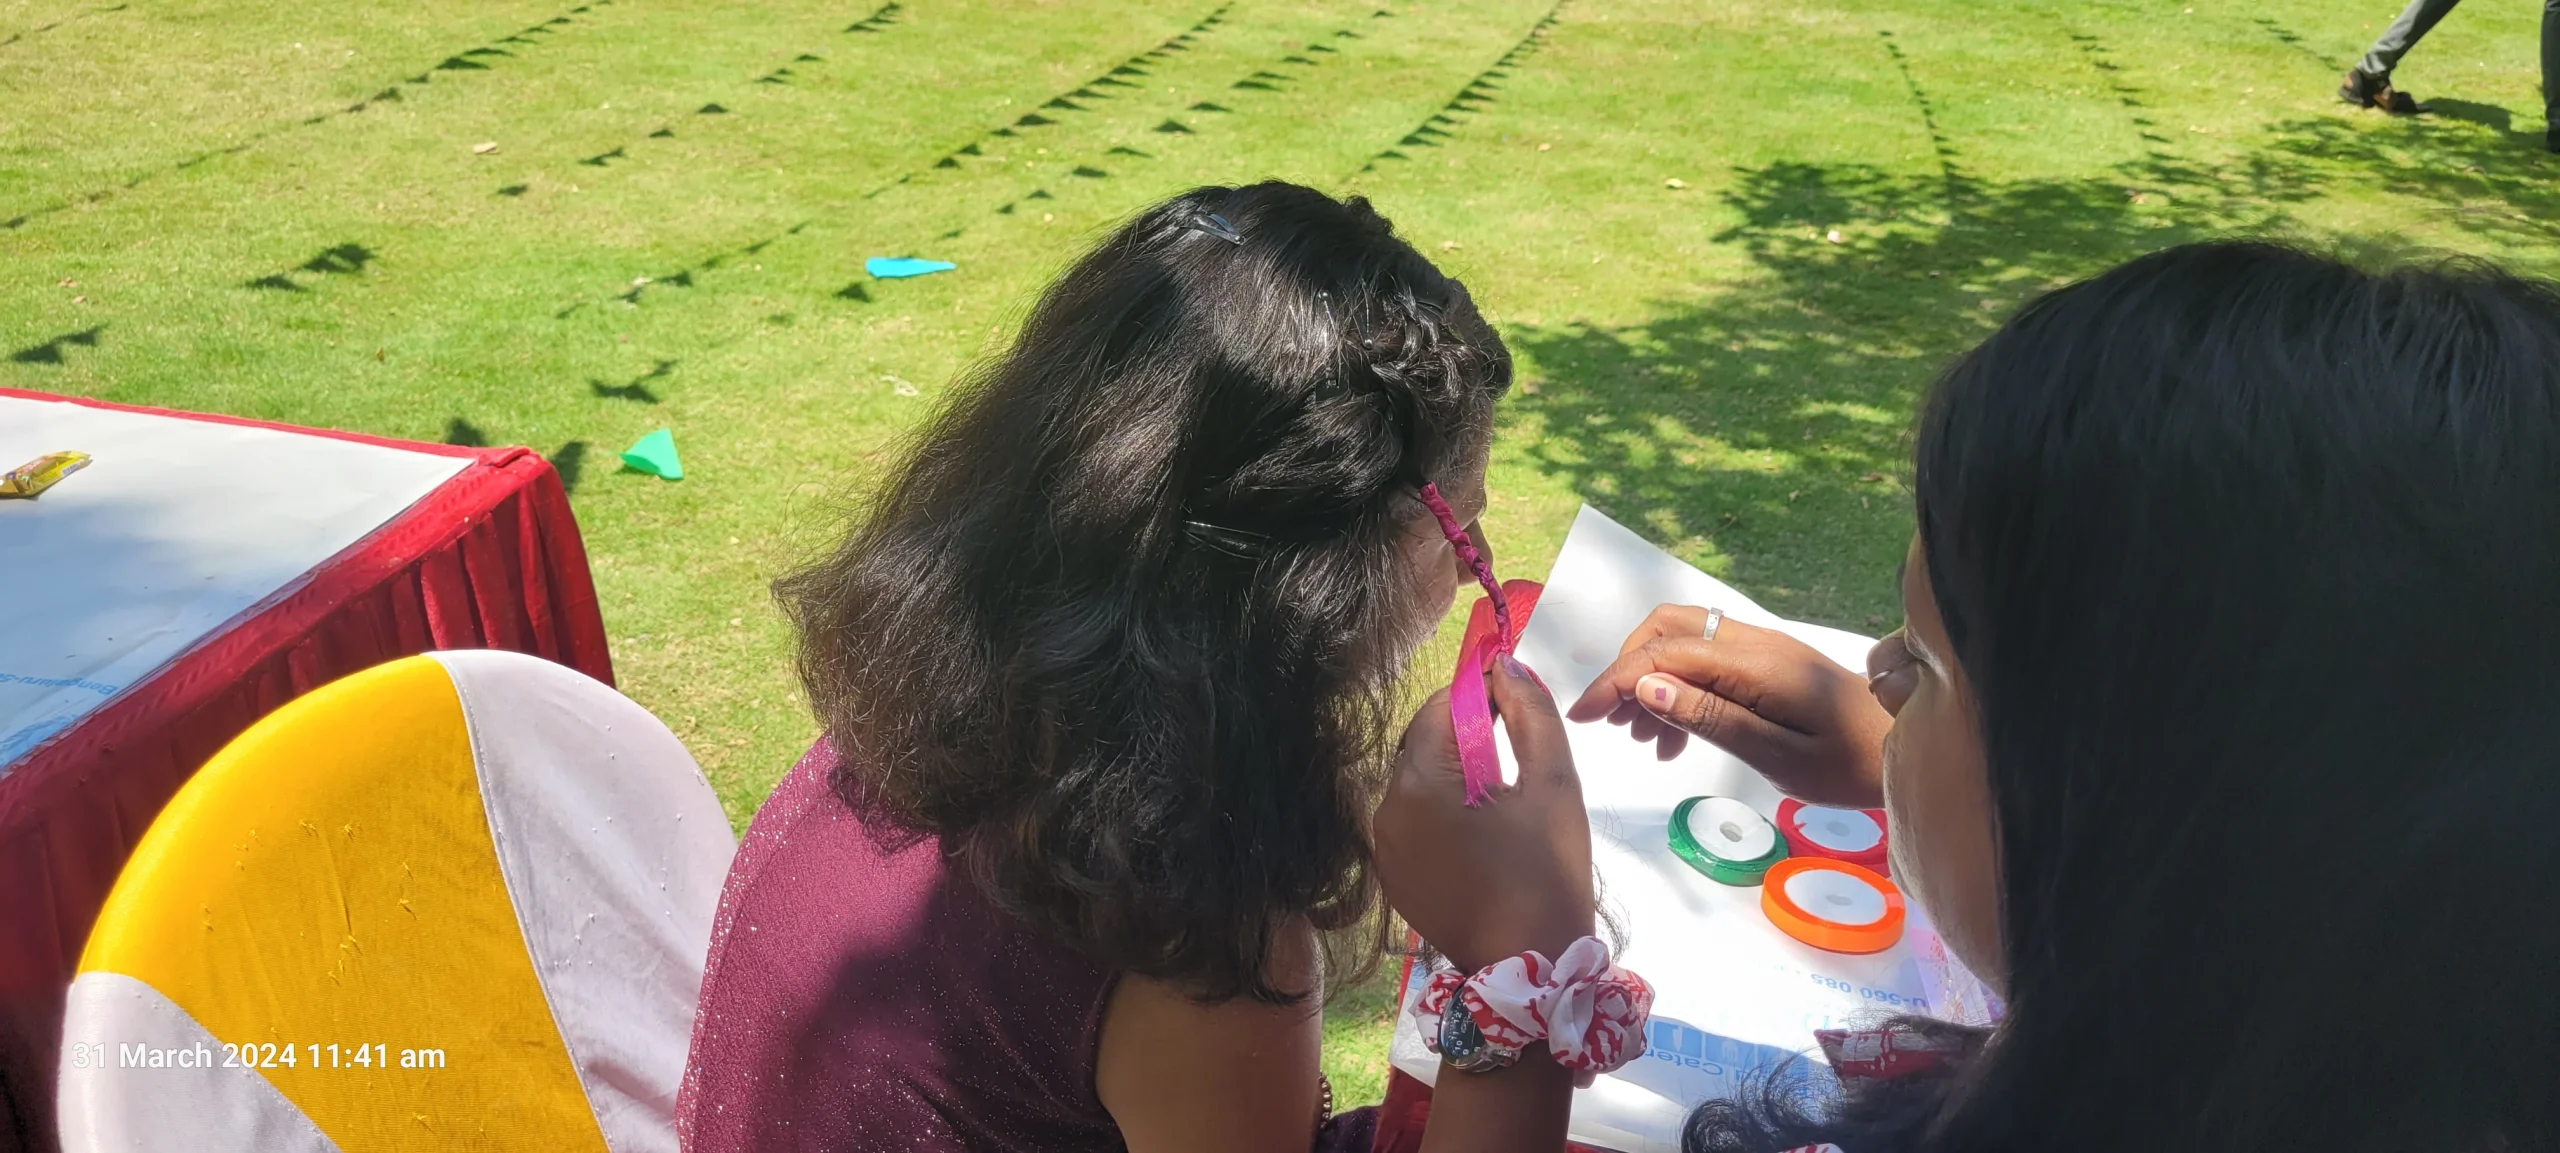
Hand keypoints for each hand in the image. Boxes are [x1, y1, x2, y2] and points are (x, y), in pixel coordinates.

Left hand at [1374, 655, 1594, 973]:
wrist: (1529, 969)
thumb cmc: (1548, 872)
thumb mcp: (1554, 783)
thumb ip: (1531, 713)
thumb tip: (1507, 665)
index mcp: (1420, 781)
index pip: (1440, 706)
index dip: (1479, 694)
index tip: (1514, 701)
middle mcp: (1387, 809)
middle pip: (1425, 744)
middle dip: (1468, 737)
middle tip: (1517, 755)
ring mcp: (1384, 848)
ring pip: (1418, 785)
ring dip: (1455, 778)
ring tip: (1504, 801)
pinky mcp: (1392, 878)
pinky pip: (1413, 824)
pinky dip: (1442, 817)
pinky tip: (1482, 838)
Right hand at [1564, 604, 1890, 807]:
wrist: (1908, 747)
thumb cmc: (1849, 763)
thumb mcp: (1778, 754)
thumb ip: (1711, 717)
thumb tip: (1646, 684)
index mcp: (1755, 663)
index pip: (1664, 652)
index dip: (1616, 679)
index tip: (1584, 717)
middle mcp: (1753, 642)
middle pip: (1666, 628)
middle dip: (1627, 670)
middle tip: (1616, 727)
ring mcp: (1761, 648)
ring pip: (1682, 642)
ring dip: (1651, 682)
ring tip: (1646, 741)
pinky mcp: (1767, 663)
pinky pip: (1705, 660)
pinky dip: (1678, 689)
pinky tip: (1676, 737)